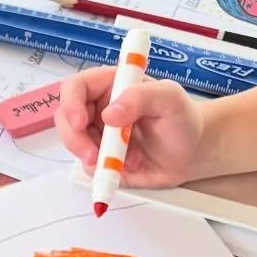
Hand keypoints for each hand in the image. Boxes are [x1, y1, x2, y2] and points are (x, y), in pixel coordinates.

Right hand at [56, 67, 206, 187]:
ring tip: (129, 159)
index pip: (76, 87)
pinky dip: (105, 171)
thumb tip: (109, 114)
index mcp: (112, 85)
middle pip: (65, 119)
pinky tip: (128, 166)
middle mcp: (99, 108)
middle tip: (95, 156)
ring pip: (74, 145)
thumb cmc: (182, 120)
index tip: (80, 123)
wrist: (191, 153)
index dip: (71, 103)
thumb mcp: (170, 99)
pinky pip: (88, 167)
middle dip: (76, 140)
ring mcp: (97, 135)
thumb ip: (141, 97)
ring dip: (97, 157)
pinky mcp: (101, 158)